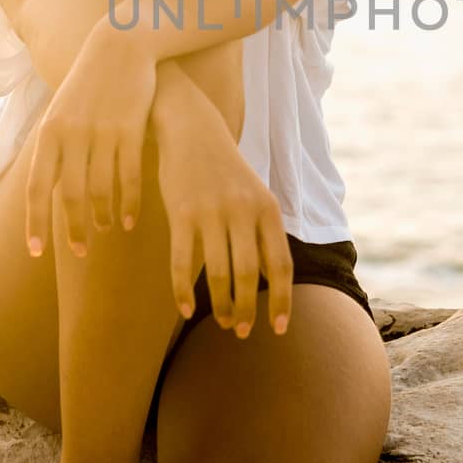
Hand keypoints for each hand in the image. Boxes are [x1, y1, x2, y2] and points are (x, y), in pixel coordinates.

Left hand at [25, 18, 156, 258]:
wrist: (120, 47)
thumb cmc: (88, 86)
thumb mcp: (61, 113)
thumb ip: (54, 149)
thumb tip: (46, 190)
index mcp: (49, 133)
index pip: (37, 187)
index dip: (36, 221)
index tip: (36, 251)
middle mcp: (72, 135)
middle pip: (70, 195)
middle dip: (73, 228)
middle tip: (79, 252)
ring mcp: (103, 132)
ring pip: (100, 189)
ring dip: (102, 217)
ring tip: (106, 230)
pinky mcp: (131, 129)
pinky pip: (129, 176)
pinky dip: (129, 202)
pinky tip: (131, 219)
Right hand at [157, 111, 294, 337]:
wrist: (191, 130)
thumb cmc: (225, 171)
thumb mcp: (254, 195)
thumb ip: (262, 232)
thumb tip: (269, 281)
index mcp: (268, 209)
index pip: (280, 265)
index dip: (281, 300)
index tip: (278, 328)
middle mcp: (243, 211)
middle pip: (249, 275)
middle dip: (246, 311)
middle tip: (240, 332)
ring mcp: (212, 212)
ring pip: (219, 274)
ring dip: (220, 306)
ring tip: (220, 322)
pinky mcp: (181, 213)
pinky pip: (183, 262)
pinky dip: (183, 292)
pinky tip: (185, 310)